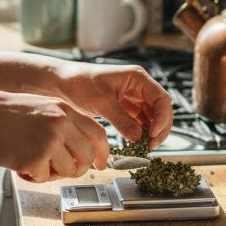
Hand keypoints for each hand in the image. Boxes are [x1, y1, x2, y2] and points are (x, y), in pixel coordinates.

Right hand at [0, 90, 109, 181]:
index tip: (101, 163)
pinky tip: (22, 164)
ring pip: (69, 170)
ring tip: (37, 163)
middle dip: (78, 168)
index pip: (98, 134)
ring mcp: (50, 141)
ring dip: (54, 172)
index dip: (103, 153)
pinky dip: (35, 175)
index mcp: (64, 110)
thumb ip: (64, 123)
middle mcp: (61, 124)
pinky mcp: (35, 158)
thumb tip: (82, 147)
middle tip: (62, 169)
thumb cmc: (4, 114)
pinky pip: (46, 177)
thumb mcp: (42, 108)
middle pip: (88, 156)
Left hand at [53, 61, 173, 146]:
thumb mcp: (101, 103)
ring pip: (152, 116)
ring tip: (145, 147)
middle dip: (160, 127)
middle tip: (151, 145)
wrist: (64, 82)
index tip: (152, 134)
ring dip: (152, 131)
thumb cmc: (81, 84)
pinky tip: (137, 142)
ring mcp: (133, 96)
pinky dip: (141, 131)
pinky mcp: (126, 106)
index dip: (162, 117)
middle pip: (161, 108)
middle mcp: (139, 86)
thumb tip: (139, 138)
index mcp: (137, 78)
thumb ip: (122, 120)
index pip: (161, 98)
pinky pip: (140, 120)